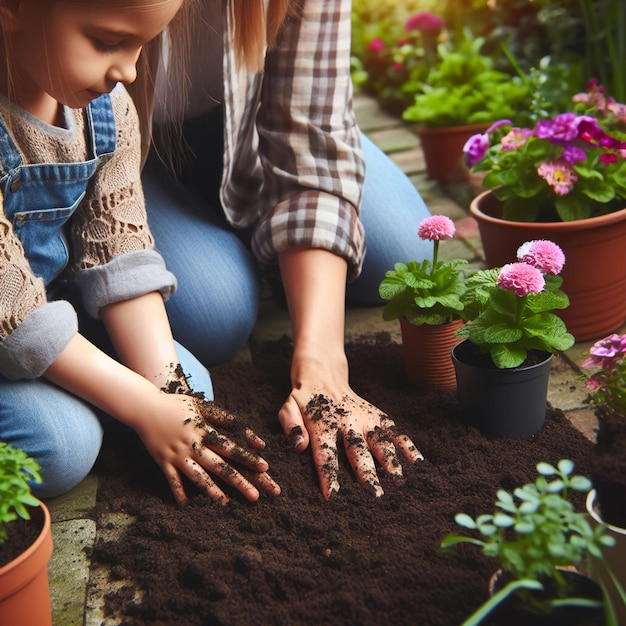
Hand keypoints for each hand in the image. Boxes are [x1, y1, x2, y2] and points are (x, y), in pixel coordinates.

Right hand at [135, 392, 280, 505]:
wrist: (145, 407)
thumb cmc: (178, 405)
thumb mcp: (202, 406)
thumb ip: (223, 417)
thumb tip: (243, 427)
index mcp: (204, 430)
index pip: (230, 446)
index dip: (248, 457)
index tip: (264, 467)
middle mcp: (192, 445)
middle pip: (219, 466)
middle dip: (238, 481)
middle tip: (255, 496)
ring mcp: (177, 455)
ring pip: (197, 476)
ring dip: (212, 491)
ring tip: (225, 504)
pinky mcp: (163, 462)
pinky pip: (172, 480)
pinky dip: (178, 492)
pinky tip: (186, 506)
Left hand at [278, 358, 422, 497]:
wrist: (322, 374)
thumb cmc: (303, 400)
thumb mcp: (288, 408)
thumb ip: (291, 426)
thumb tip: (300, 446)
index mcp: (323, 425)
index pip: (325, 453)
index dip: (328, 474)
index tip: (333, 495)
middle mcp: (347, 422)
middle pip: (358, 451)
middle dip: (367, 473)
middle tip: (375, 495)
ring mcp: (364, 418)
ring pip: (379, 441)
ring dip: (390, 460)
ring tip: (398, 480)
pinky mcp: (376, 415)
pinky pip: (393, 430)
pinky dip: (406, 443)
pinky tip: (417, 460)